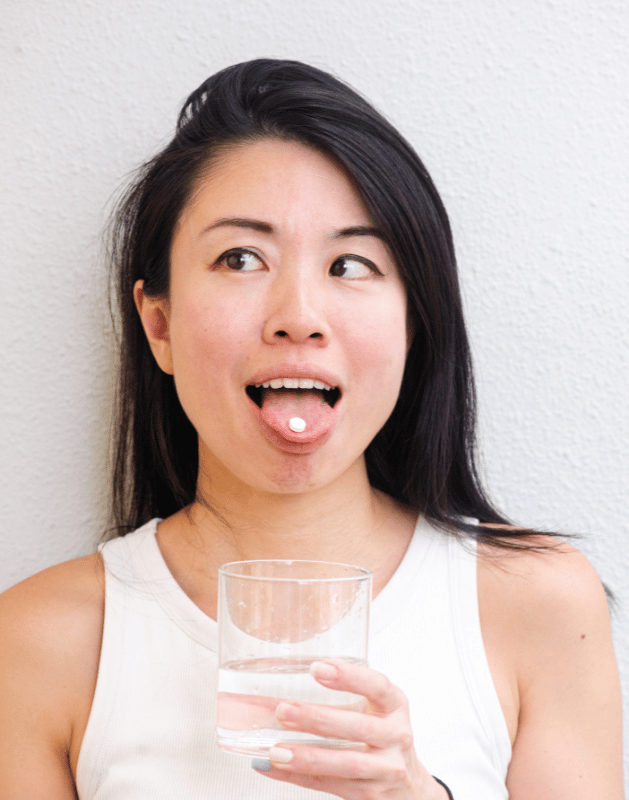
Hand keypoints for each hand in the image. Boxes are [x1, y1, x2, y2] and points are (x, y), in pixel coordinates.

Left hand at [253, 659, 448, 798]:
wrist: (409, 786)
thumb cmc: (381, 737)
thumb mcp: (374, 710)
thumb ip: (339, 697)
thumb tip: (272, 692)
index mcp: (394, 706)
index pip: (377, 686)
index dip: (348, 676)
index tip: (316, 668)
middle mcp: (396, 736)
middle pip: (357, 727)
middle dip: (317, 719)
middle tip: (283, 710)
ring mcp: (387, 769)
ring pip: (346, 763)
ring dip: (307, 756)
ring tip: (276, 751)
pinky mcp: (371, 795)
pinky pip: (331, 785)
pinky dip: (299, 777)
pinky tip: (274, 767)